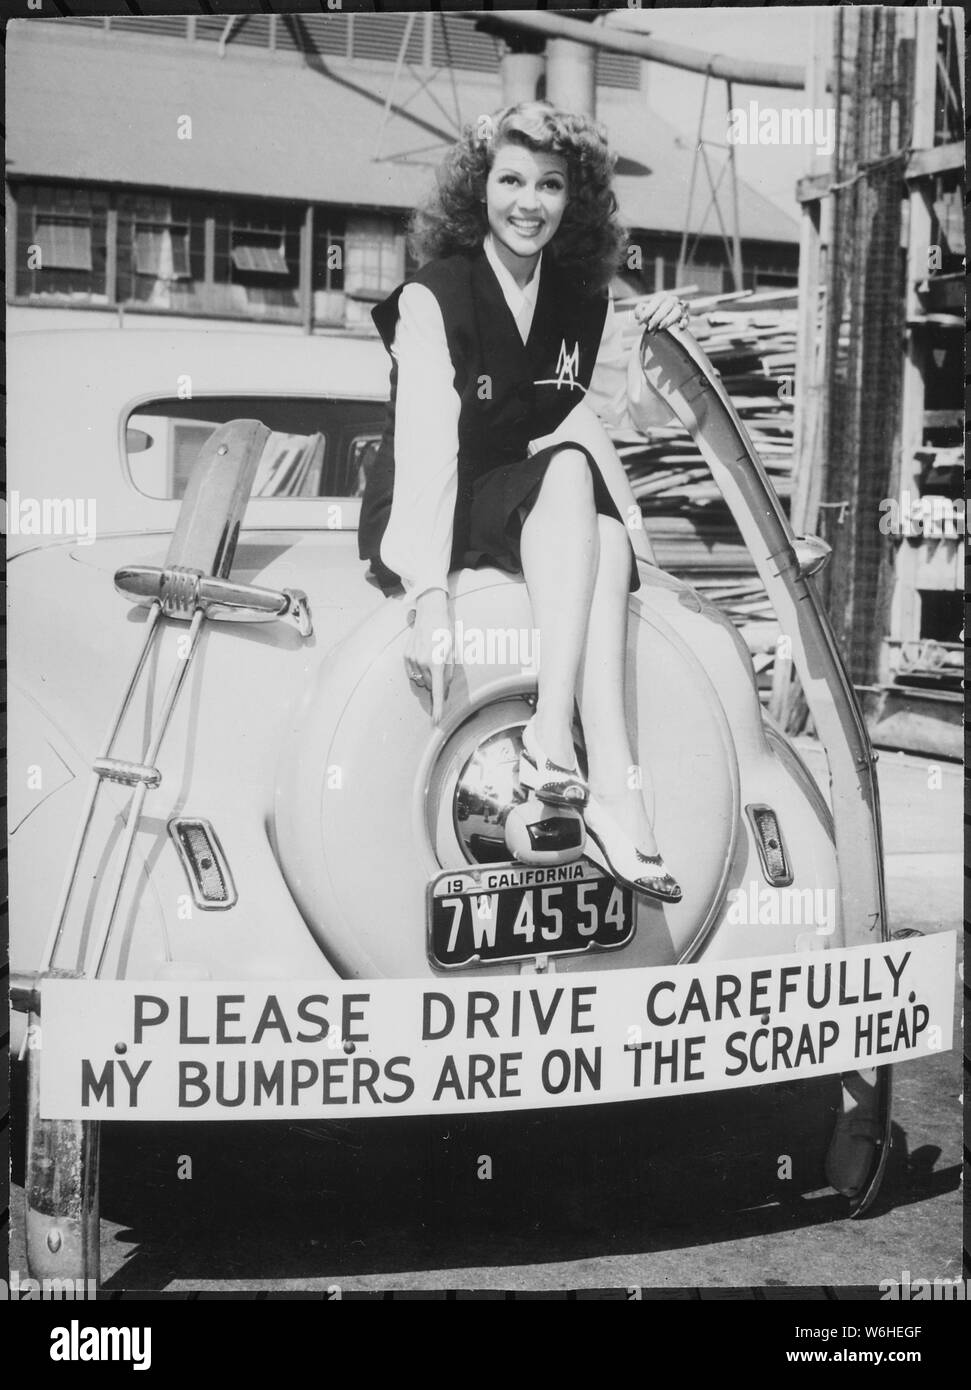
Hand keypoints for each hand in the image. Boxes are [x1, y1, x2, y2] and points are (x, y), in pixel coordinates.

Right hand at [405, 588, 452, 724]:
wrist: (431, 613)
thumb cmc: (446, 633)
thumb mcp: (453, 652)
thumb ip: (449, 673)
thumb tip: (443, 690)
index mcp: (437, 663)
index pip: (437, 691)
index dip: (437, 708)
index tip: (436, 720)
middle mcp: (422, 663)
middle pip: (430, 684)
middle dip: (436, 681)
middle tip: (441, 664)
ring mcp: (412, 659)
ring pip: (421, 679)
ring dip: (427, 675)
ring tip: (432, 656)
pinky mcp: (405, 655)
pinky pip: (412, 671)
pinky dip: (418, 669)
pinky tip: (423, 655)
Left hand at [634, 293, 690, 332]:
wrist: (660, 324)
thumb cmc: (651, 316)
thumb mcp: (643, 312)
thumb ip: (639, 311)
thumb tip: (639, 314)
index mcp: (662, 296)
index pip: (656, 301)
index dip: (647, 312)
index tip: (640, 322)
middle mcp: (672, 300)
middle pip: (667, 306)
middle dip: (657, 317)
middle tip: (650, 327)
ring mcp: (680, 307)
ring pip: (677, 311)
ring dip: (669, 319)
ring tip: (661, 327)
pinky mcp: (685, 317)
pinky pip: (687, 318)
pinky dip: (685, 322)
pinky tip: (680, 326)